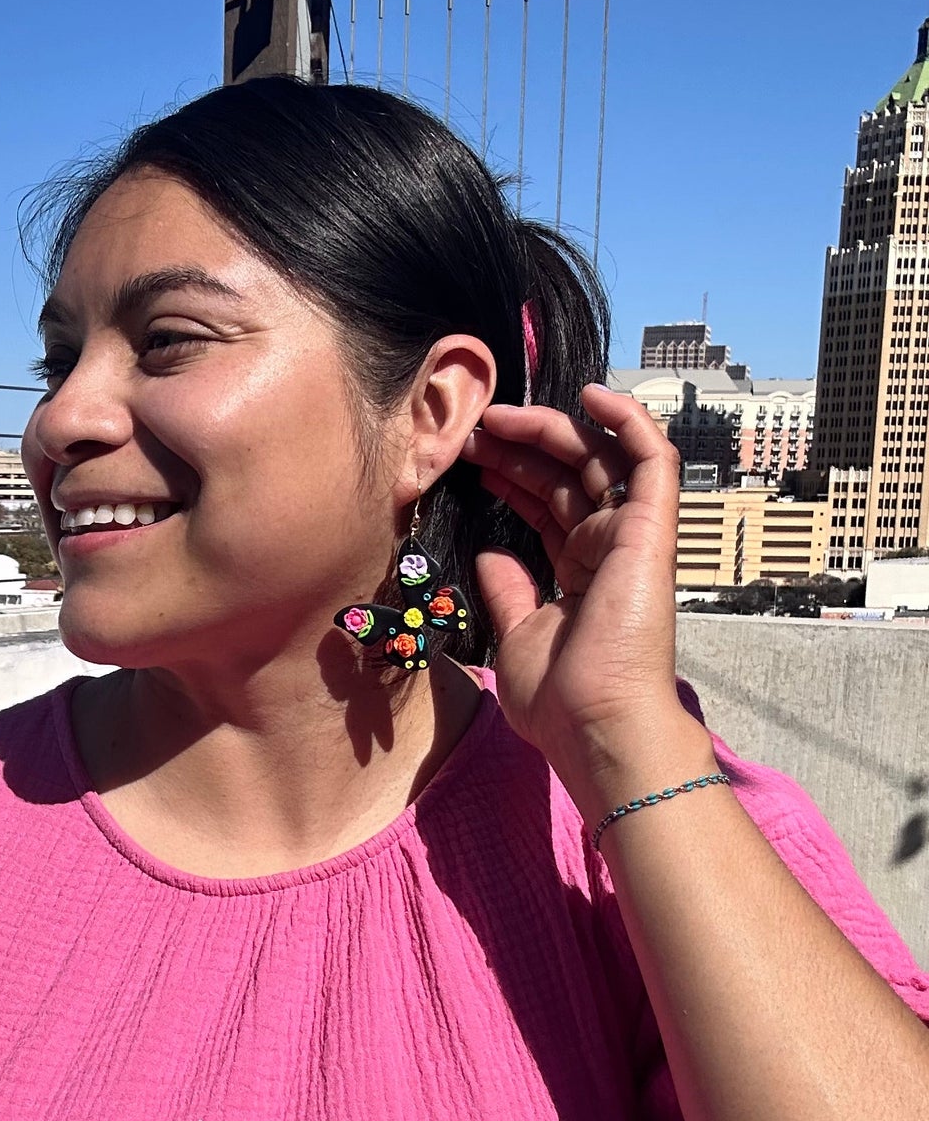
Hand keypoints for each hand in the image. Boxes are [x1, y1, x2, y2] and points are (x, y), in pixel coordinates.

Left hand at [459, 384, 710, 814]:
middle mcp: (607, 549)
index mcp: (577, 574)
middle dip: (518, 446)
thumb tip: (490, 554)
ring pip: (597, 459)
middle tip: (471, 428)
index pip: (544, 506)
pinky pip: (652, 458)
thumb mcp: (516, 636)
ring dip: (551, 429)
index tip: (468, 457)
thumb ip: (508, 590)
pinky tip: (591, 394)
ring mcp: (632, 537)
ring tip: (499, 414)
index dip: (509, 475)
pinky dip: (628, 421)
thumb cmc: (560, 700)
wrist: (597, 726)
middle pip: (564, 476)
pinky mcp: (652, 528)